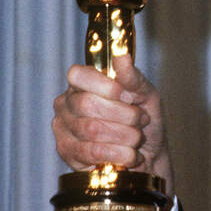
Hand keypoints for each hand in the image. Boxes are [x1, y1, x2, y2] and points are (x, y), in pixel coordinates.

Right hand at [52, 54, 174, 198]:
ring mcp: (63, 128)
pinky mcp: (67, 153)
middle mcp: (67, 103)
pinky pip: (92, 152)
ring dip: (125, 135)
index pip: (78, 75)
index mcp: (83, 82)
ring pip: (91, 130)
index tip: (128, 96)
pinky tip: (130, 154)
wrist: (147, 153)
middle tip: (141, 120)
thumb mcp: (146, 94)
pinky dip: (119, 154)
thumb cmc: (144, 119)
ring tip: (137, 138)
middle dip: (124, 114)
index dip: (105, 86)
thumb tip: (122, 56)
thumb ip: (133, 77)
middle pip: (87, 104)